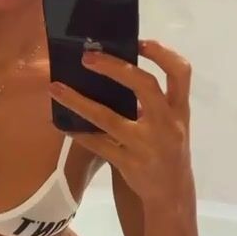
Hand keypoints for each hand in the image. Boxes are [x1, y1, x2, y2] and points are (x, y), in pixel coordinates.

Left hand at [49, 39, 192, 203]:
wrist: (171, 193)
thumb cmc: (167, 149)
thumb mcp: (172, 124)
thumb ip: (152, 101)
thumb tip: (112, 71)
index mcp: (179, 110)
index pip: (180, 73)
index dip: (161, 54)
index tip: (139, 42)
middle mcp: (167, 124)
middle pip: (145, 86)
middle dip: (115, 68)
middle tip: (87, 57)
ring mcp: (147, 145)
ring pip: (108, 118)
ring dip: (79, 101)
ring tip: (56, 88)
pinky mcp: (129, 164)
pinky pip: (97, 144)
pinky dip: (78, 133)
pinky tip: (62, 124)